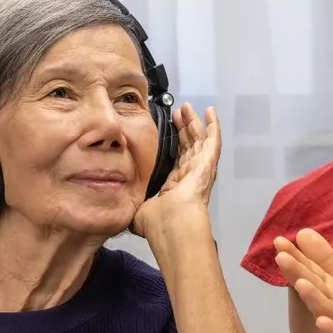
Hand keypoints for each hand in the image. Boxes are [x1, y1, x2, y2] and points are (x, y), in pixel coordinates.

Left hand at [132, 103, 220, 237]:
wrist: (172, 224)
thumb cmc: (157, 223)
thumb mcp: (138, 210)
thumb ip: (132, 204)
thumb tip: (120, 206)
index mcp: (175, 186)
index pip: (177, 159)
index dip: (174, 143)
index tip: (167, 129)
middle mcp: (190, 176)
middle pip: (188, 146)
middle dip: (183, 128)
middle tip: (176, 113)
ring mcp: (200, 169)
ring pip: (198, 140)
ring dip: (193, 123)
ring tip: (186, 108)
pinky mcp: (207, 164)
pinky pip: (212, 141)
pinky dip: (213, 126)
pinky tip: (210, 112)